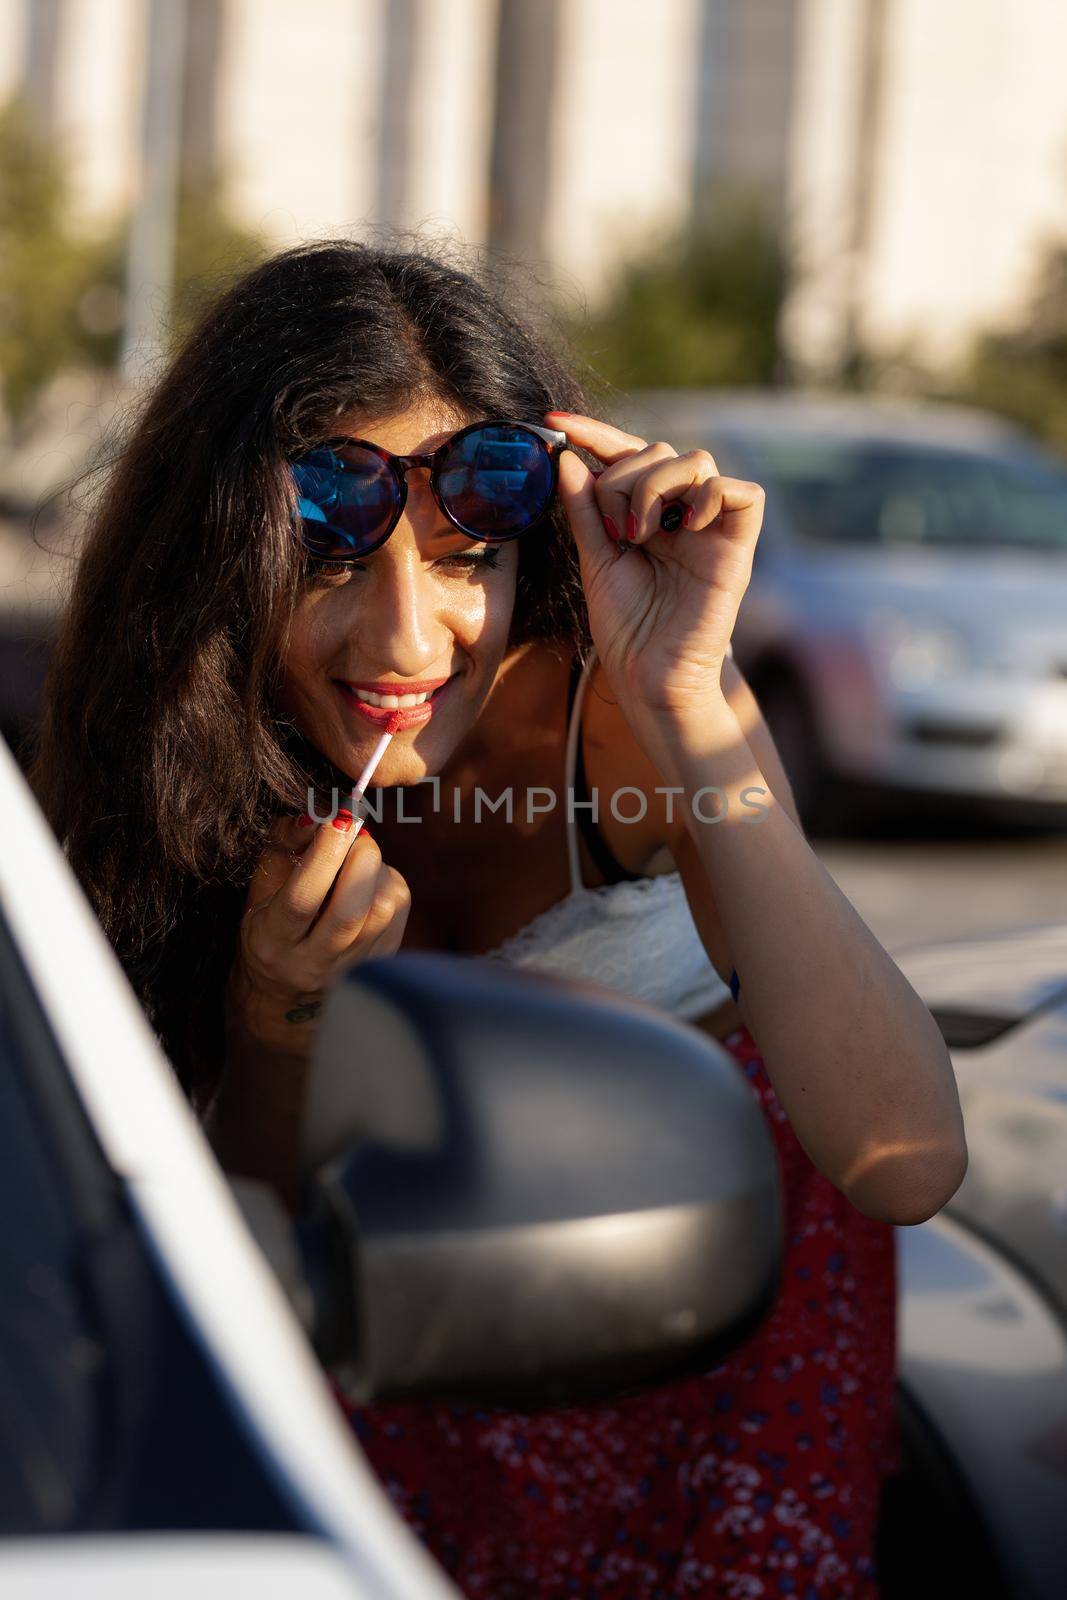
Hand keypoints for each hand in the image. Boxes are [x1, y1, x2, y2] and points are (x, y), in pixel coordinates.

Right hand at [226, 810, 410, 1059]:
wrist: (285, 990)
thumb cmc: (272, 924)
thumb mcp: (262, 887)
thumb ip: (283, 845)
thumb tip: (316, 817)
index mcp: (273, 940)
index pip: (302, 900)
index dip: (324, 856)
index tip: (338, 819)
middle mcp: (311, 963)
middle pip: (350, 913)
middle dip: (361, 860)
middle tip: (357, 834)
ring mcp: (348, 970)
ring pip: (381, 912)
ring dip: (377, 870)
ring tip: (361, 860)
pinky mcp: (378, 965)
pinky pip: (398, 914)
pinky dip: (389, 885)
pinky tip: (371, 883)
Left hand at [546, 410, 764, 725]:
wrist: (649, 677)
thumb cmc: (626, 628)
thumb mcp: (593, 560)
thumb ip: (584, 510)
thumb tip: (566, 459)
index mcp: (646, 513)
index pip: (626, 455)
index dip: (594, 434)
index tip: (554, 424)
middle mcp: (682, 513)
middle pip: (660, 449)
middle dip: (624, 477)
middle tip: (614, 528)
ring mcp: (711, 527)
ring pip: (695, 460)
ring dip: (656, 486)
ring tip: (640, 534)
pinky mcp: (738, 547)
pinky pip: (741, 492)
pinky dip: (711, 496)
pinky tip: (684, 528)